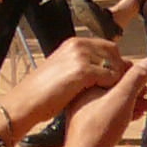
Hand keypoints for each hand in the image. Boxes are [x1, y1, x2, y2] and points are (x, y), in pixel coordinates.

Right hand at [4, 34, 132, 128]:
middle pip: (114, 53)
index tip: (119, 79)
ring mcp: (80, 56)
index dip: (116, 63)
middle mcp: (78, 45)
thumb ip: (81, 65)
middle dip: (121, 69)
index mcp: (74, 43)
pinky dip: (113, 87)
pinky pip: (111, 76)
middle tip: (121, 87)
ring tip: (117, 94)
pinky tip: (107, 98)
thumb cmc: (43, 93)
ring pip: (115, 64)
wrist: (26, 102)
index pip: (108, 47)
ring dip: (120, 79)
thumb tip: (99, 70)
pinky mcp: (82, 70)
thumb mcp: (63, 71)